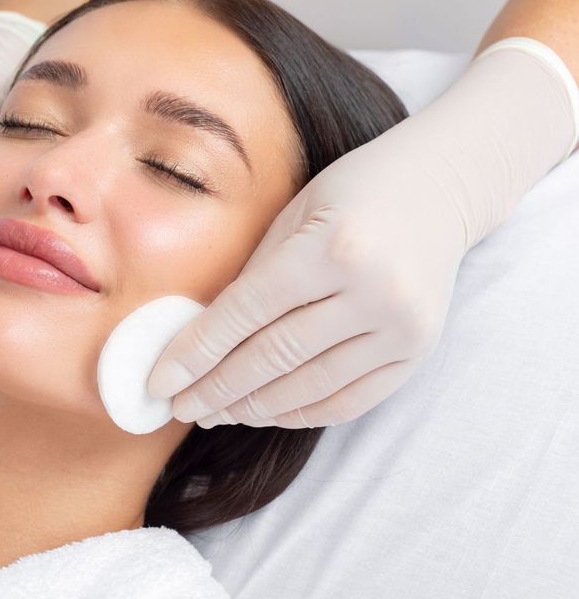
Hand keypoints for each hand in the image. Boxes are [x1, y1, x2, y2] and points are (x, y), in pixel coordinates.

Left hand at [146, 40, 577, 428]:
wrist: (440, 186)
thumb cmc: (351, 191)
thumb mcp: (293, 215)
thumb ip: (252, 276)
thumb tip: (197, 341)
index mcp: (332, 247)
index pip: (246, 314)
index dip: (195, 353)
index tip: (158, 382)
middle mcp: (372, 291)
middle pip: (274, 357)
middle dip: (216, 389)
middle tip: (179, 407)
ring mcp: (402, 327)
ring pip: (310, 387)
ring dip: (252, 408)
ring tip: (212, 413)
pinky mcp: (419, 351)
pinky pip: (349, 399)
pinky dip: (300, 412)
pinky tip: (262, 413)